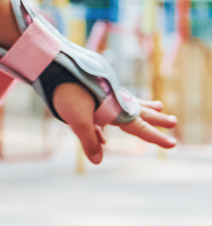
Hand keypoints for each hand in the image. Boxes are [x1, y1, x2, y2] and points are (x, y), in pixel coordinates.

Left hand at [51, 83, 177, 164]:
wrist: (52, 64)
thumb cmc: (65, 91)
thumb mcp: (76, 118)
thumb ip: (88, 140)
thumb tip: (98, 161)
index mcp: (114, 107)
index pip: (138, 126)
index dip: (155, 136)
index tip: (173, 143)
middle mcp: (113, 98)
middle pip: (139, 111)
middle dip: (155, 118)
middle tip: (173, 121)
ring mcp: (104, 92)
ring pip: (128, 102)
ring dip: (142, 107)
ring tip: (158, 106)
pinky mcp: (92, 88)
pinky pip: (109, 103)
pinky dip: (116, 111)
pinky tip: (106, 129)